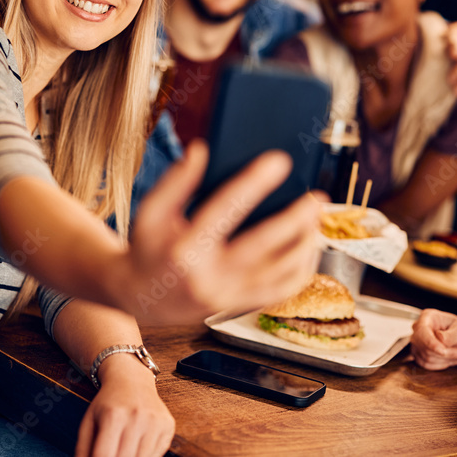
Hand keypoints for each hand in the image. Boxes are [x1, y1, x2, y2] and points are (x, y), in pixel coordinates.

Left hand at [75, 359, 174, 456]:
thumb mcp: (88, 421)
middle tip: (111, 453)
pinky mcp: (168, 426)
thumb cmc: (108, 403)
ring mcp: (155, 422)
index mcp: (113, 416)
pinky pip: (156, 456)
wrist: (132, 380)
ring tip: (122, 450)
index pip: (103, 455)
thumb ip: (83, 449)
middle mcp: (137, 417)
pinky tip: (137, 448)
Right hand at [121, 140, 320, 324]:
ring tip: (316, 218)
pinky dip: (302, 269)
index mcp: (185, 250)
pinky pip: (283, 292)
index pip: (225, 210)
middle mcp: (209, 277)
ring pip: (282, 273)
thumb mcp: (150, 212)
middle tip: (316, 196)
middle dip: (296, 219)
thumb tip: (200, 150)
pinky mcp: (240, 306)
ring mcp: (228, 297)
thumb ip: (174, 182)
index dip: (254, 183)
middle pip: (264, 246)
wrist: (141, 297)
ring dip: (306, 243)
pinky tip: (307, 246)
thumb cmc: (148, 248)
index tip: (280, 160)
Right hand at [410, 309, 456, 369]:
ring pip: (426, 357)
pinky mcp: (417, 354)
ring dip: (446, 359)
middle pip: (424, 346)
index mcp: (428, 316)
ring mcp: (416, 341)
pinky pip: (426, 364)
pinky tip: (449, 358)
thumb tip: (440, 337)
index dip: (431, 343)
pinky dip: (440, 364)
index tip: (443, 352)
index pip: (422, 331)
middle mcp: (418, 328)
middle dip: (444, 353)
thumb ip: (452, 335)